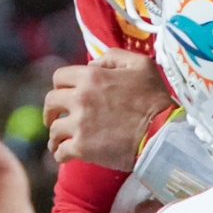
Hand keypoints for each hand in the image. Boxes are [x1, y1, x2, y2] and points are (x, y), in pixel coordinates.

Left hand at [44, 48, 176, 170]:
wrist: (162, 132)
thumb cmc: (154, 98)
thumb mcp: (142, 65)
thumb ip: (114, 57)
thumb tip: (92, 63)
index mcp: (91, 77)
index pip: (59, 77)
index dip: (61, 85)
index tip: (66, 95)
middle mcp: (80, 98)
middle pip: (50, 103)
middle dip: (51, 110)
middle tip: (56, 117)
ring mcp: (79, 124)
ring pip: (54, 129)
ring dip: (55, 135)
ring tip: (60, 141)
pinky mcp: (82, 148)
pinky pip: (60, 152)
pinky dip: (60, 154)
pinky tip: (64, 155)